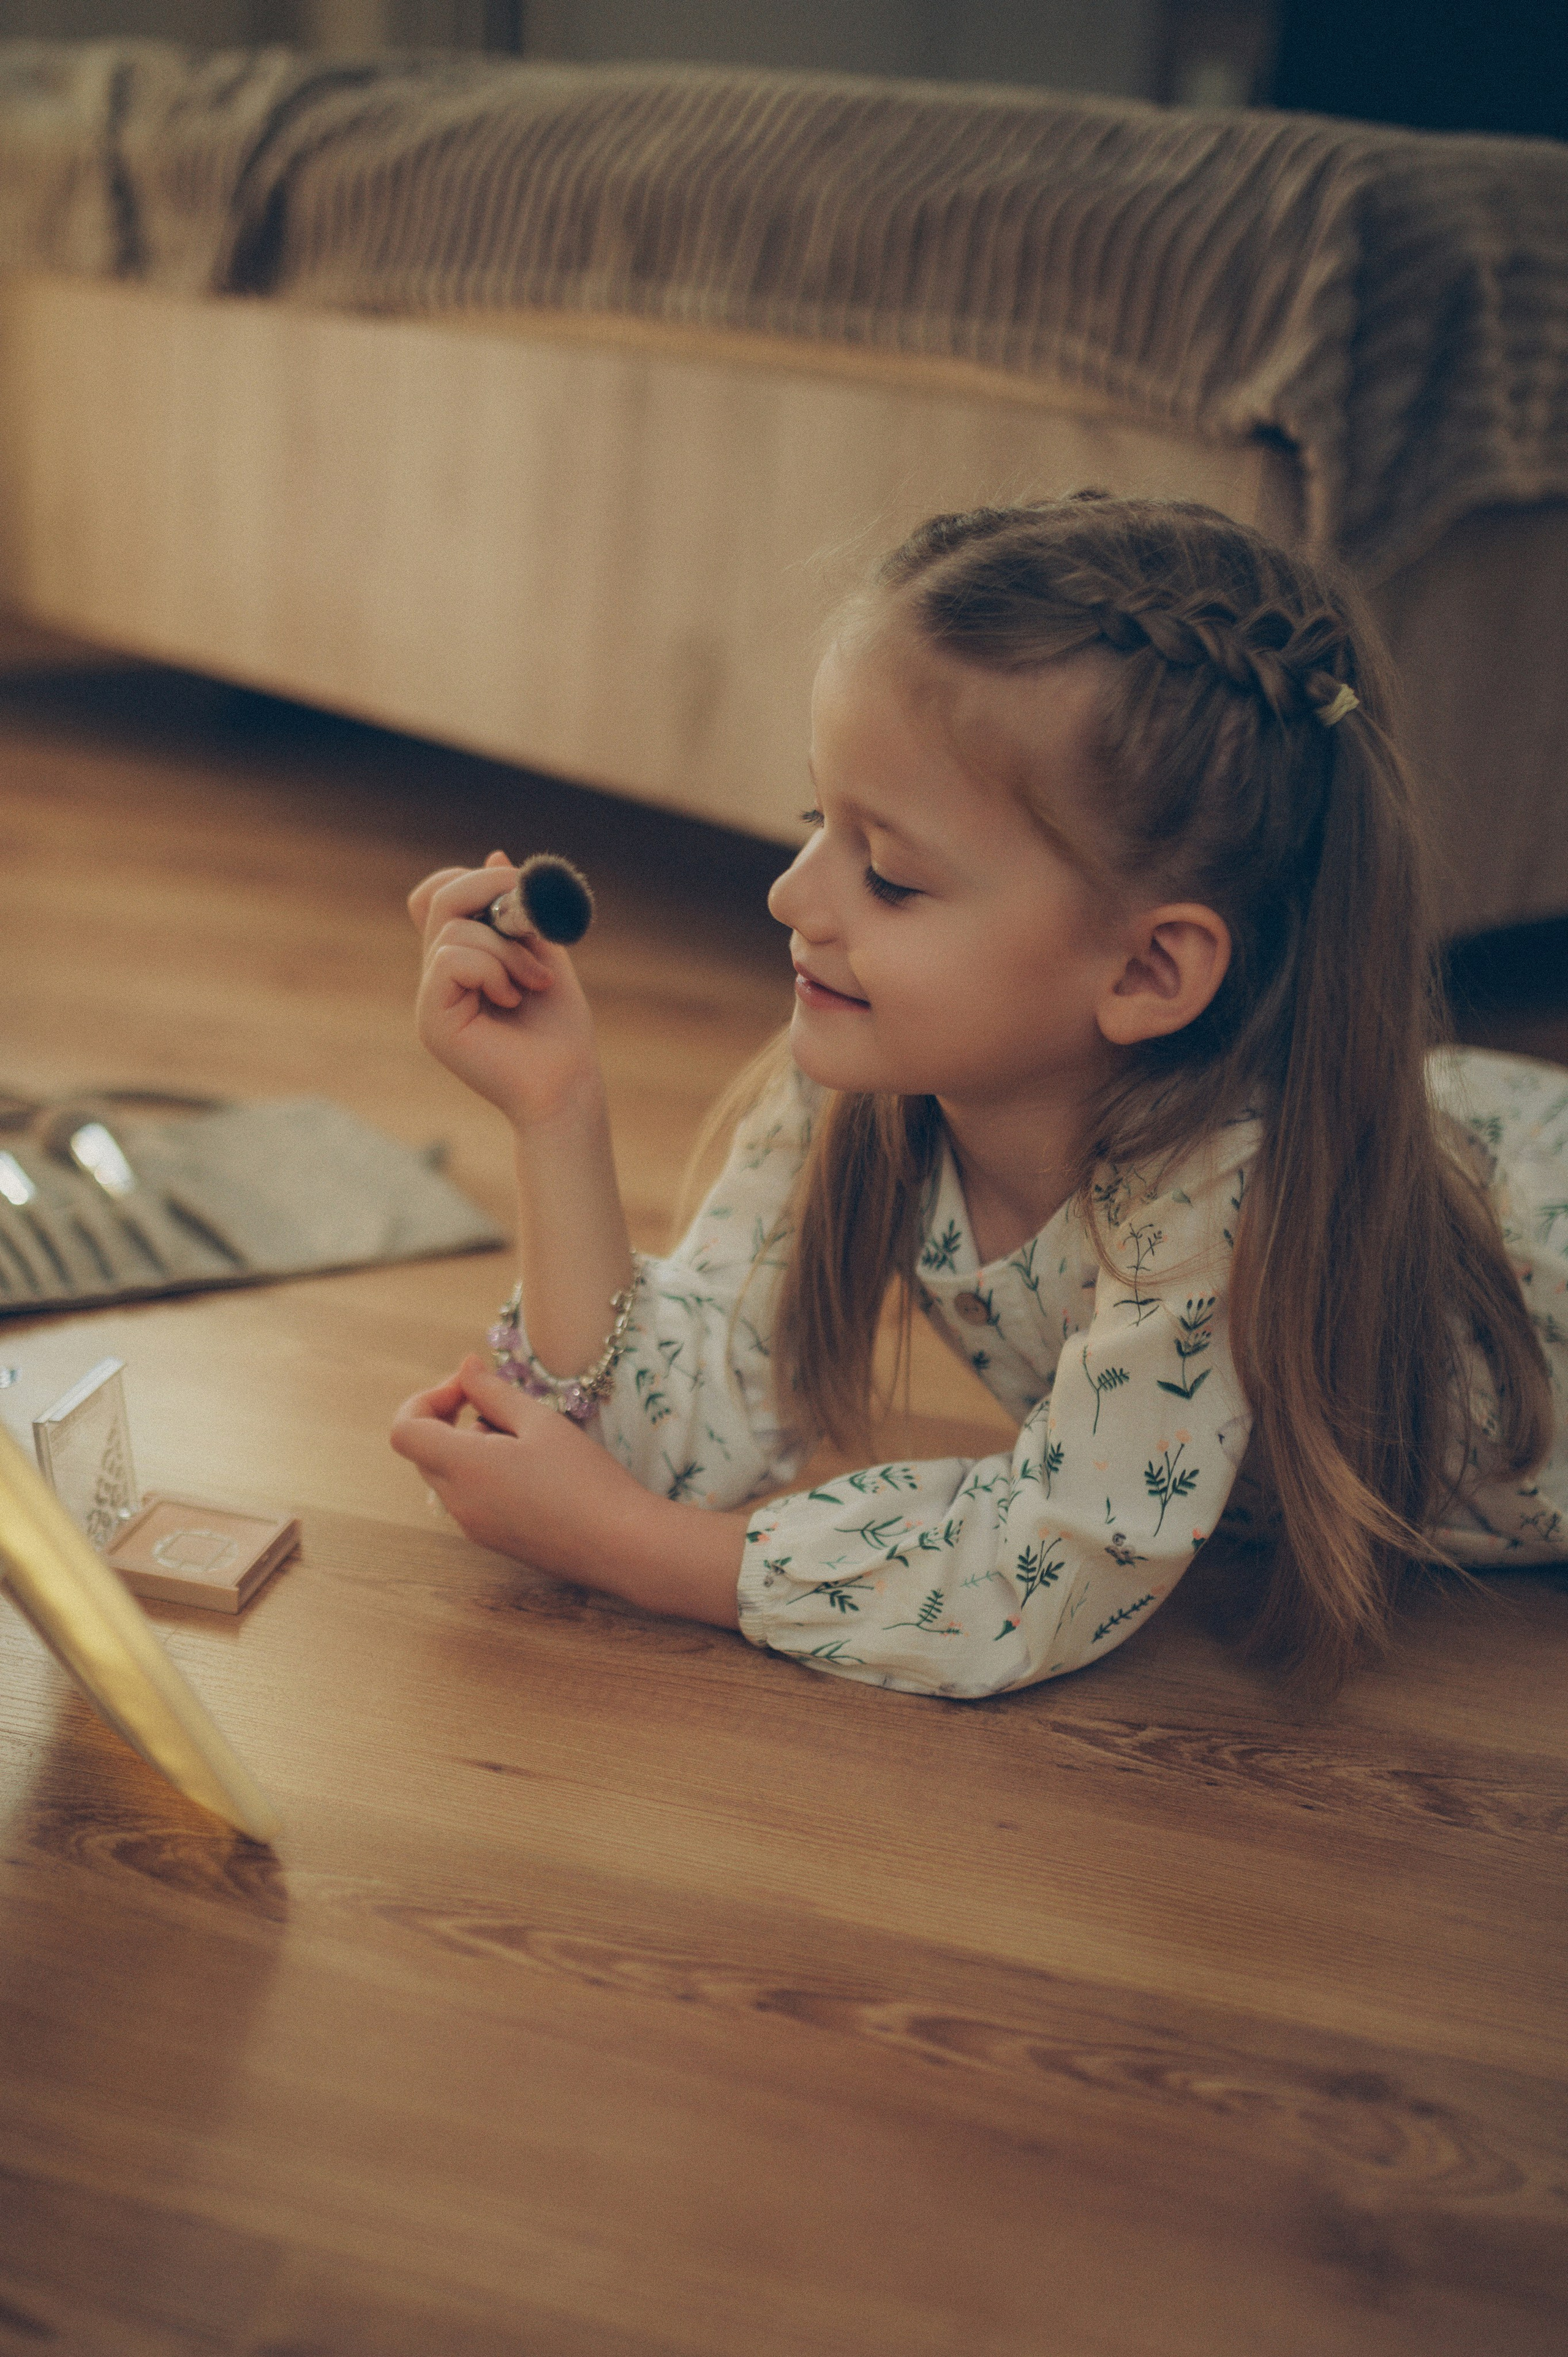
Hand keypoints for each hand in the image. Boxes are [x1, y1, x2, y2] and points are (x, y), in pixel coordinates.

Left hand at [389, 1357, 745, 1627]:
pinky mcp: (493, 1540)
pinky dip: (485, 1472)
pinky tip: (535, 1469)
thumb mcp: (539, 1422)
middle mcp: (457, 1502)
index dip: (427, 1399)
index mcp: (462, 1468)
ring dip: (472, 1446)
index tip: (469, 1389)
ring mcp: (473, 1526)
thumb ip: (493, 1392)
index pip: (404, 1430)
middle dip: (453, 1418)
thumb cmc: (585, 1479)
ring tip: (528, 1439)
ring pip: (449, 1473)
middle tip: (502, 1403)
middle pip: (425, 1450)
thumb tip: (464, 1369)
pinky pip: (469, 1496)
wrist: (622, 1545)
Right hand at [409, 850, 600, 1126]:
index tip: (521, 890)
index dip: (472, 878)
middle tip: (533, 916)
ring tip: (533, 982)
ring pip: (452, 930)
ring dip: (506, 948)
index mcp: (460, 960)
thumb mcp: (543, 954)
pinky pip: (450, 960)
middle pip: (438, 898)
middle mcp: (438, 977)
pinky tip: (512, 997)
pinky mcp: (432, 1021)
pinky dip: (491, 968)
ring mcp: (431, 999)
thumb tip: (495, 853)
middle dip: (491, 890)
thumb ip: (519, 913)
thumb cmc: (560, 1030)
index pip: (437, 895)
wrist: (567, 1086)